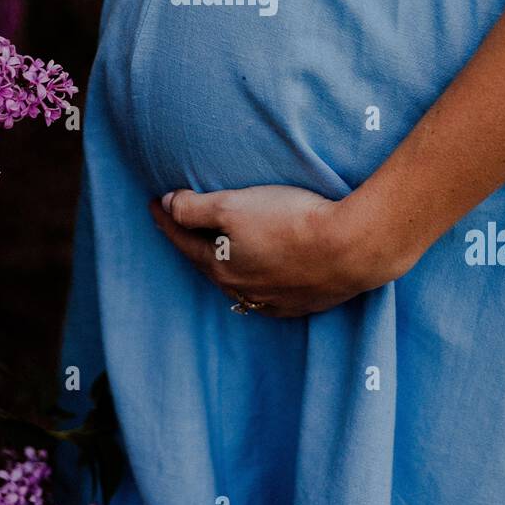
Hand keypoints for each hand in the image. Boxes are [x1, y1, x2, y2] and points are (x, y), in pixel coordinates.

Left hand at [149, 183, 400, 317]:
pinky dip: (259, 276)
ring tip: (222, 246)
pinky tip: (264, 270)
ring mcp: (274, 301)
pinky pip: (270, 291)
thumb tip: (169, 204)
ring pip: (240, 280)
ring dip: (227, 261)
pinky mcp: (303, 303)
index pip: (183, 240)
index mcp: (221, 268)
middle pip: (209, 263)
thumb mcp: (233, 205)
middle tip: (181, 223)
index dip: (166, 219)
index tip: (153, 202)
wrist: (351, 248)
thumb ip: (195, 208)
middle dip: (193, 242)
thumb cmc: (290, 222)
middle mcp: (243, 291)